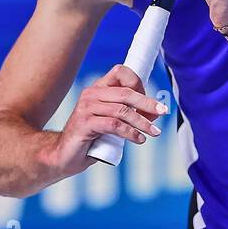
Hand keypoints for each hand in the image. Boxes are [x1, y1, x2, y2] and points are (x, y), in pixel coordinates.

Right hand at [51, 64, 167, 175]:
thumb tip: (155, 113)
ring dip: (142, 122)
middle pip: (126, 92)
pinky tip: (138, 139)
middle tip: (162, 112)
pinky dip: (130, 132)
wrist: (64, 156)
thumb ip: (131, 115)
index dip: (139, 83)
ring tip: (153, 132)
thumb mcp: (114, 124)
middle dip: (147, 103)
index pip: (121, 72)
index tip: (151, 101)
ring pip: (122, 110)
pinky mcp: (84, 124)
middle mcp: (91, 94)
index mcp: (98, 89)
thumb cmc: (91, 139)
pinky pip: (113, 125)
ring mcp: (86, 108)